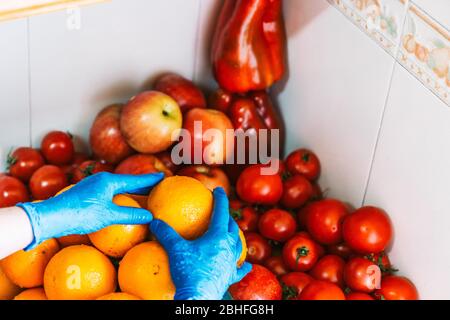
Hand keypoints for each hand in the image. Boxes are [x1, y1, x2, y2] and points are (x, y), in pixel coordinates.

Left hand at [17, 172, 163, 248]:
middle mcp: (101, 179)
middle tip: (157, 185)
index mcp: (108, 181)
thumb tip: (150, 216)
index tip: (163, 176)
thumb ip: (130, 215)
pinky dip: (120, 195)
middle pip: (127, 181)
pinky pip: (109, 192)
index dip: (150, 179)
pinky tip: (121, 203)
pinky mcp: (86, 193)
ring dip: (131, 190)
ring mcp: (92, 186)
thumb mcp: (108, 216)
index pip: (135, 180)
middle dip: (142, 184)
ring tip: (143, 194)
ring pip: (117, 186)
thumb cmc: (80, 214)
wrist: (51, 216)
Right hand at [150, 187, 251, 299]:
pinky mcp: (230, 277)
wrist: (199, 297)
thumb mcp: (175, 250)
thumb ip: (166, 233)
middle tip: (222, 211)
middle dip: (227, 217)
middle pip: (231, 227)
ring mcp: (231, 263)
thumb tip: (154, 221)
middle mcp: (228, 248)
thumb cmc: (189, 272)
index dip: (220, 198)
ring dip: (236, 237)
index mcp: (218, 237)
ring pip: (238, 246)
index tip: (218, 189)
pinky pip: (240, 270)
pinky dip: (242, 266)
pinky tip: (246, 265)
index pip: (221, 212)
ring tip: (233, 234)